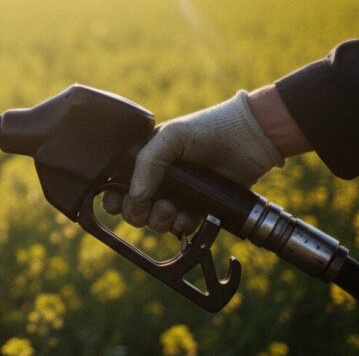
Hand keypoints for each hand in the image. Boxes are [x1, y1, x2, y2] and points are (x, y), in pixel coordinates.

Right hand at [102, 89, 292, 234]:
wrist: (246, 140)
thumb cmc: (205, 130)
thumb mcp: (170, 137)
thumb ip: (147, 164)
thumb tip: (135, 197)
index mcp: (143, 161)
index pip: (117, 184)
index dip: (112, 198)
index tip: (116, 202)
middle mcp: (157, 180)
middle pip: (132, 209)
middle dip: (136, 213)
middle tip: (148, 206)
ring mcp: (177, 196)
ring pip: (154, 221)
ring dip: (158, 220)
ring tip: (170, 209)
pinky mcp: (197, 209)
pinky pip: (180, 227)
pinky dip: (180, 226)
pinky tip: (187, 217)